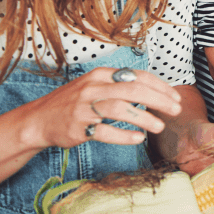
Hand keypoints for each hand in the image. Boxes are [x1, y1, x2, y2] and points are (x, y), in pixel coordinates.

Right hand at [16, 67, 181, 149]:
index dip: (159, 86)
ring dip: (144, 117)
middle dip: (158, 99)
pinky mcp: (77, 127)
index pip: (137, 76)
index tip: (175, 97)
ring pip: (119, 109)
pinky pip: (104, 131)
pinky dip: (123, 135)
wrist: (38, 120)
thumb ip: (120, 86)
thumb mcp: (95, 86)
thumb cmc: (73, 104)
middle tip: (175, 109)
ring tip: (160, 126)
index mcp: (100, 75)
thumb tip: (154, 90)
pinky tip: (138, 138)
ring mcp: (83, 107)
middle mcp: (92, 88)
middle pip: (132, 89)